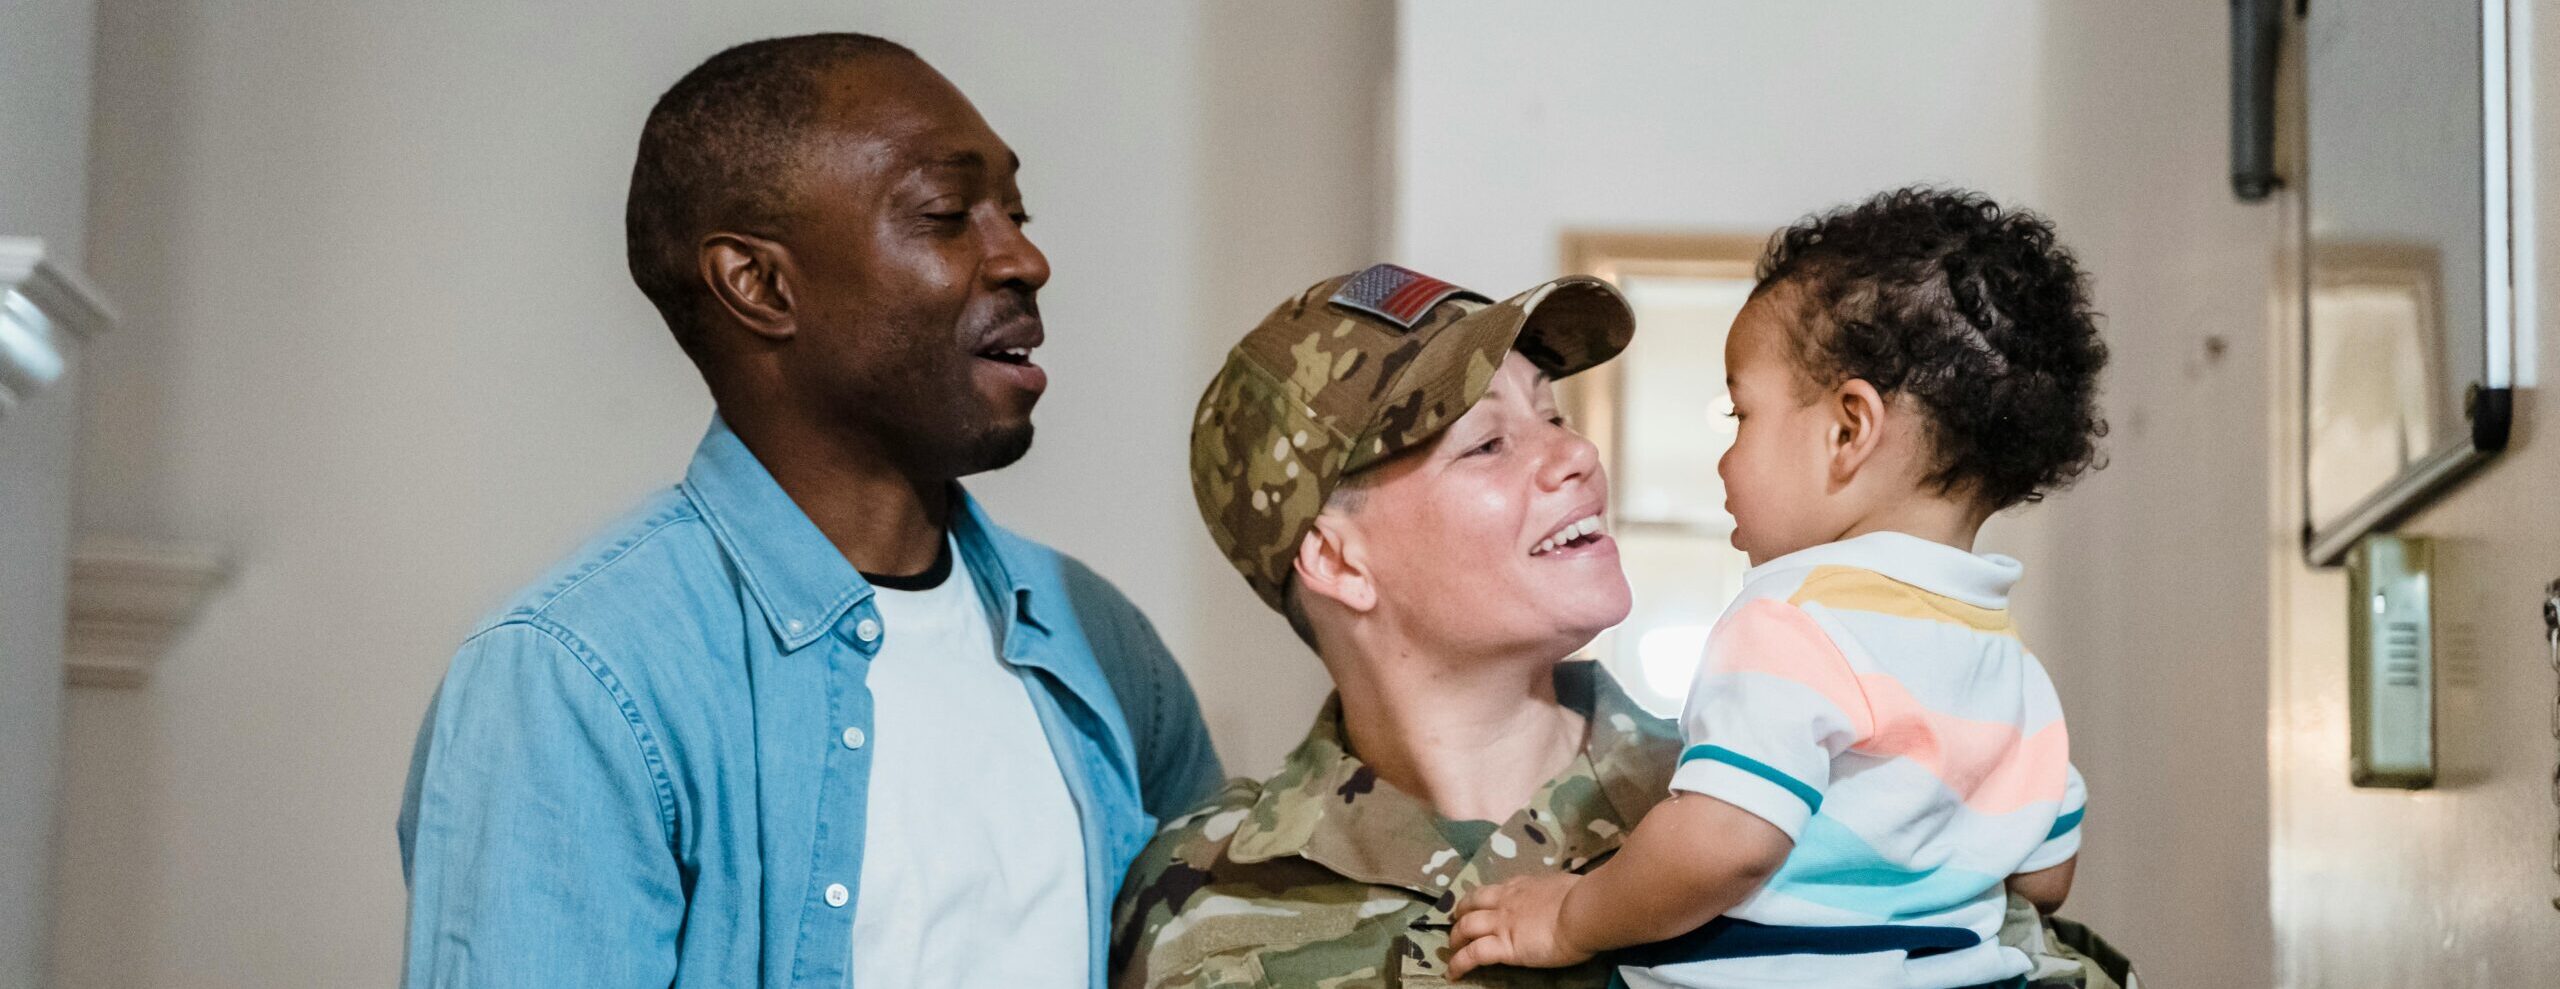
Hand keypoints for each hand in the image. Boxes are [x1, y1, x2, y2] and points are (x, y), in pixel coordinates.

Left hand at [1447, 872, 1594, 978]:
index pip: (1493, 890)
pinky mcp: (1504, 946)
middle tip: (1456, 926)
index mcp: (1521, 886)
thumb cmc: (1582, 897)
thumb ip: (1554, 892)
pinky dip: (1459, 964)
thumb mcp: (1563, 885)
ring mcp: (1501, 923)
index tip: (1477, 906)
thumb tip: (1562, 895)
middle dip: (1460, 915)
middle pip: (1470, 904)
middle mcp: (1505, 901)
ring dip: (1455, 939)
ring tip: (1452, 951)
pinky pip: (1473, 954)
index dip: (1480, 899)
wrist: (1582, 911)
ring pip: (1465, 927)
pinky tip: (1453, 973)